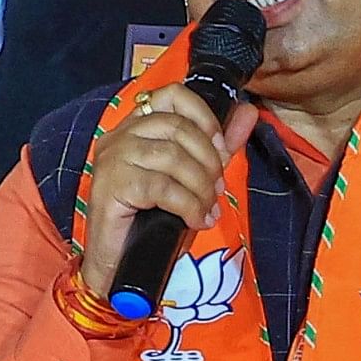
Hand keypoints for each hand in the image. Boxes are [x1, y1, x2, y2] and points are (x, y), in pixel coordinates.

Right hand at [74, 84, 254, 300]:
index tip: (220, 148)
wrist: (118, 265)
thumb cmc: (151, 221)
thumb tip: (248, 112)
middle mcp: (119, 136)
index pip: (171, 95)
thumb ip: (217, 146)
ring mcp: (112, 159)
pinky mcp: (112, 185)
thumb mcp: (190, 180)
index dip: (203, 116)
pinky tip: (195, 221)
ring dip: (200, 187)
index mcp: (135, 127)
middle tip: (215, 190)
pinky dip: (188, 205)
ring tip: (206, 209)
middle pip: (177, 127)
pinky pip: (163, 187)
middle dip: (208, 160)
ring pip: (172, 157)